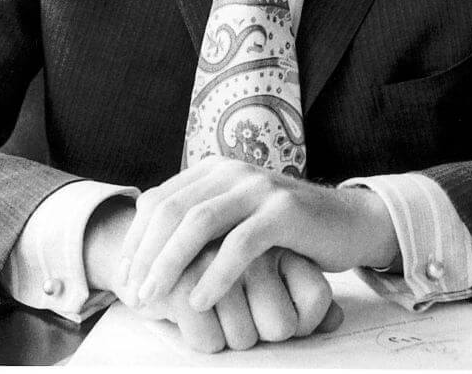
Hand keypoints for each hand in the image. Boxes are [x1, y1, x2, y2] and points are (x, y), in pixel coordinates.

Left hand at [120, 158, 397, 311]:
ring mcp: (259, 187)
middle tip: (133, 294)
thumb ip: (201, 222)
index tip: (124, 279)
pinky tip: (200, 301)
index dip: (135, 240)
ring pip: (199, 223)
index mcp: (215, 170)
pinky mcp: (284, 211)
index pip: (159, 200)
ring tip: (156, 299)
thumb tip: (145, 252)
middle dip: (146, 255)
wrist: (347, 222)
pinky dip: (216, 274)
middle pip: (173, 210)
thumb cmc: (286, 230)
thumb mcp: (238, 217)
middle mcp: (233, 171)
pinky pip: (240, 244)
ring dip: (171, 264)